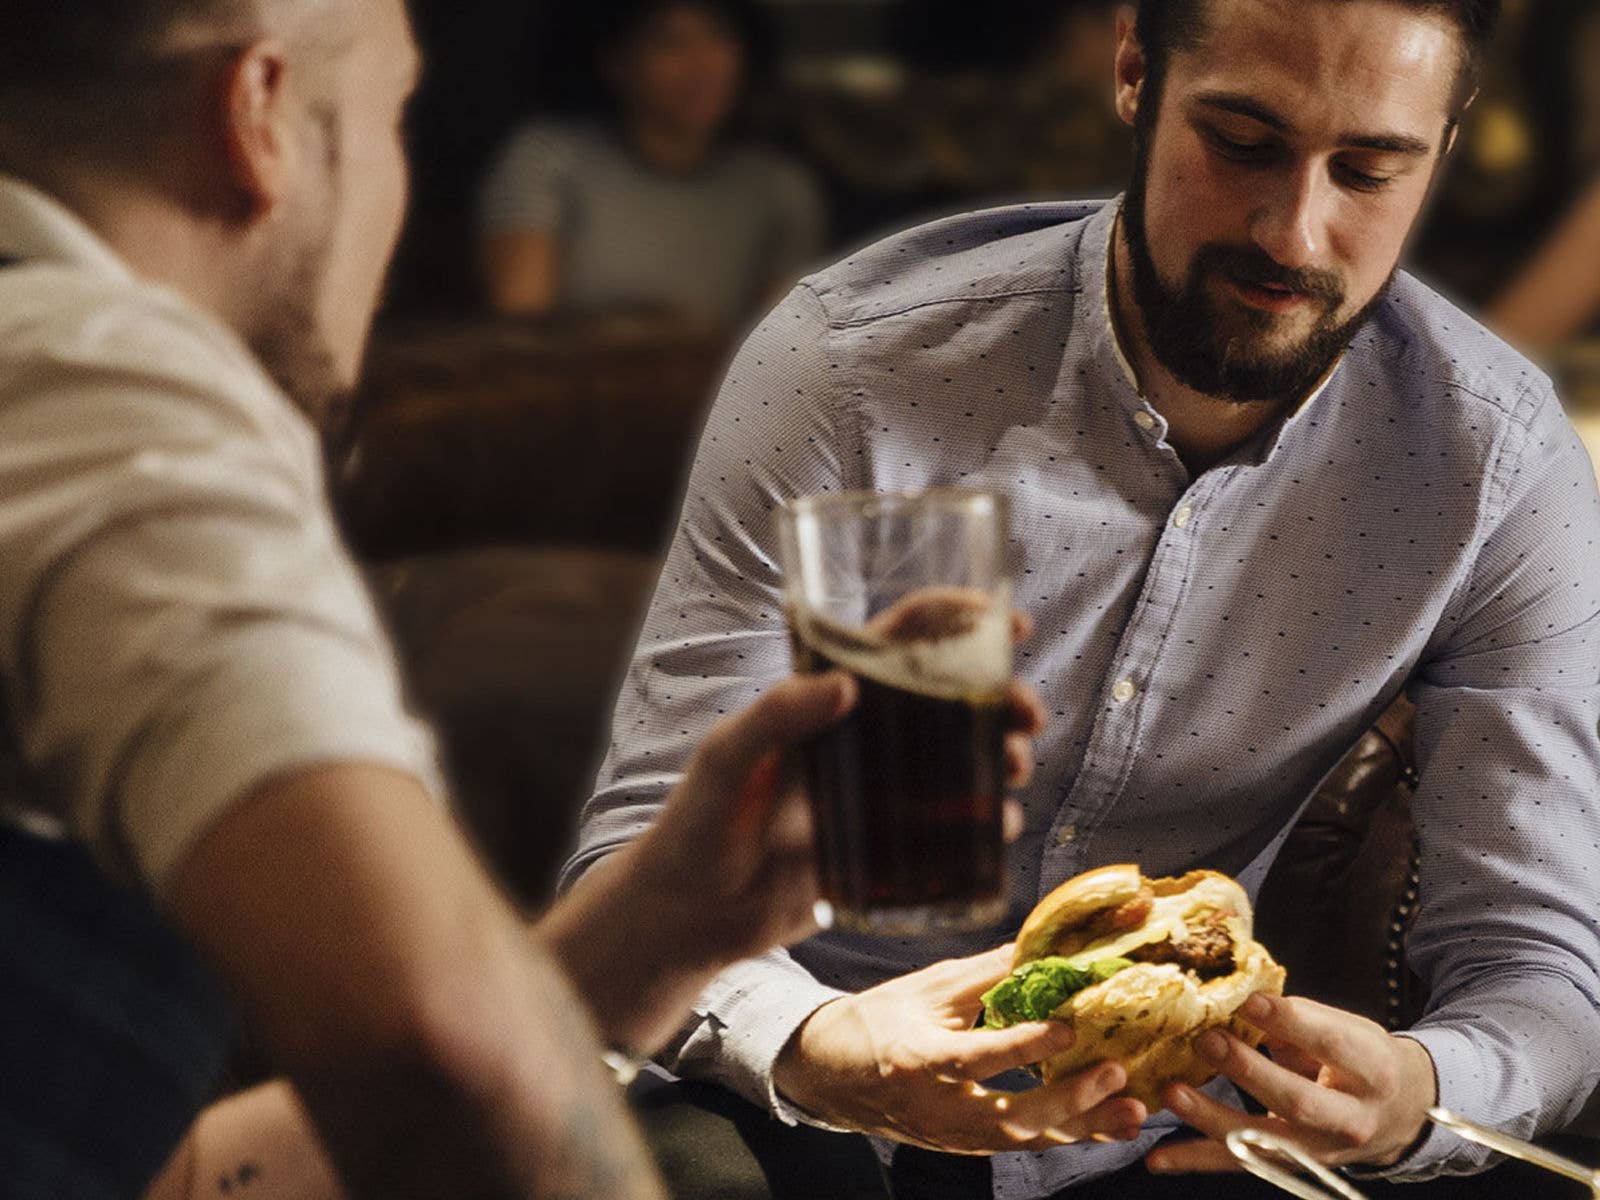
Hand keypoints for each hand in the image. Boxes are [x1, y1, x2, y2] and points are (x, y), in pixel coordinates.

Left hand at [544, 614, 1045, 1053]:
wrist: (692, 916)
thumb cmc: (697, 824)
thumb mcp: (726, 759)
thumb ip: (774, 717)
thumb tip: (844, 686)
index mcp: (824, 701)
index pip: (899, 641)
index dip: (957, 620)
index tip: (1009, 623)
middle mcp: (860, 739)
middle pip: (948, 699)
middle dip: (1000, 696)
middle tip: (1027, 716)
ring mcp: (877, 794)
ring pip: (958, 759)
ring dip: (999, 754)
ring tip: (1013, 769)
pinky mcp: (885, 848)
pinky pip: (948, 828)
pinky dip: (983, 822)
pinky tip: (998, 827)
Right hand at [773, 945, 1148, 1152]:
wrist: (829, 1073)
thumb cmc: (876, 1020)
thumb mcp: (924, 988)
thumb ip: (982, 975)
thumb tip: (1037, 946)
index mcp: (920, 1059)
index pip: (977, 1057)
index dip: (1024, 1045)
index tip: (1068, 1026)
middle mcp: (937, 1107)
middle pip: (1009, 1119)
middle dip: (1067, 1102)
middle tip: (1113, 1074)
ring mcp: (951, 1134)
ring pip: (1024, 1141)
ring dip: (1080, 1127)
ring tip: (1130, 1112)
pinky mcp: (964, 1145)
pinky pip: (1021, 1146)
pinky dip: (1065, 1135)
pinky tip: (1107, 1124)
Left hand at [1146, 993, 1438, 1173]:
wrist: (1398, 1115)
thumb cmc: (1361, 1060)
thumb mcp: (1347, 1031)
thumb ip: (1298, 1019)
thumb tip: (1241, 996)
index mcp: (1370, 1070)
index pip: (1330, 1043)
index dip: (1290, 1021)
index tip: (1249, 1000)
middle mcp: (1350, 1118)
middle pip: (1297, 1100)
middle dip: (1248, 1071)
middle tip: (1207, 1041)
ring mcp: (1318, 1151)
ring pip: (1264, 1140)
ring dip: (1212, 1118)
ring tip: (1173, 1093)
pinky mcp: (1290, 1167)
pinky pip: (1239, 1165)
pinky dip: (1195, 1161)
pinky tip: (1157, 1158)